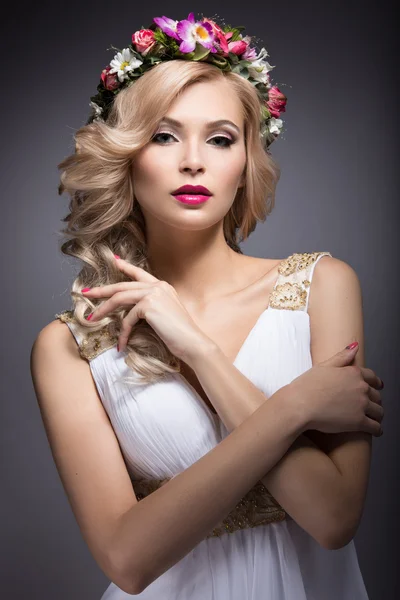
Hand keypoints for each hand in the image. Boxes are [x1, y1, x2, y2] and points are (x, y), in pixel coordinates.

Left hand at [81, 256, 214, 363]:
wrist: (192, 342)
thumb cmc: (179, 334)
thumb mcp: (164, 315)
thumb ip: (150, 307)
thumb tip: (133, 310)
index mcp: (162, 286)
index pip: (139, 274)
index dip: (125, 266)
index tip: (114, 260)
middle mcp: (158, 286)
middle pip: (123, 285)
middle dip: (102, 290)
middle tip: (86, 293)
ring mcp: (153, 294)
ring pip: (120, 298)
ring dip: (103, 310)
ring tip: (92, 319)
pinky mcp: (149, 305)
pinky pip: (128, 318)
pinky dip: (122, 332)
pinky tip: (122, 344)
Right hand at [289, 344, 383, 436]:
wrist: (300, 405)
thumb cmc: (307, 386)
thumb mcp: (323, 366)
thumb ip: (342, 356)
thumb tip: (355, 346)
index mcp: (353, 373)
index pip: (372, 377)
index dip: (376, 382)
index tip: (378, 386)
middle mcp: (361, 388)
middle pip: (376, 395)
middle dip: (375, 400)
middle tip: (370, 405)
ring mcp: (361, 405)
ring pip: (379, 411)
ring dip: (377, 415)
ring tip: (374, 418)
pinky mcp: (359, 422)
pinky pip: (376, 427)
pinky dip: (377, 430)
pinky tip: (375, 431)